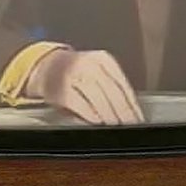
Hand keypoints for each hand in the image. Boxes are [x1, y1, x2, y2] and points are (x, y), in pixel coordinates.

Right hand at [25, 48, 144, 124]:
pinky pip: (80, 104)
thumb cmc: (76, 72)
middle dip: (123, 111)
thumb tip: (129, 110)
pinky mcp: (62, 89)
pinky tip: (98, 122)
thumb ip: (111, 85)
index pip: (122, 83)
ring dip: (109, 115)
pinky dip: (91, 115)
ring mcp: (74, 76)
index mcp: (102, 59)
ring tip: (116, 126)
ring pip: (98, 98)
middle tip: (130, 124)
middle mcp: (89, 64)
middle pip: (112, 91)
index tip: (138, 117)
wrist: (46, 66)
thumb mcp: (96, 70)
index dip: (132, 102)